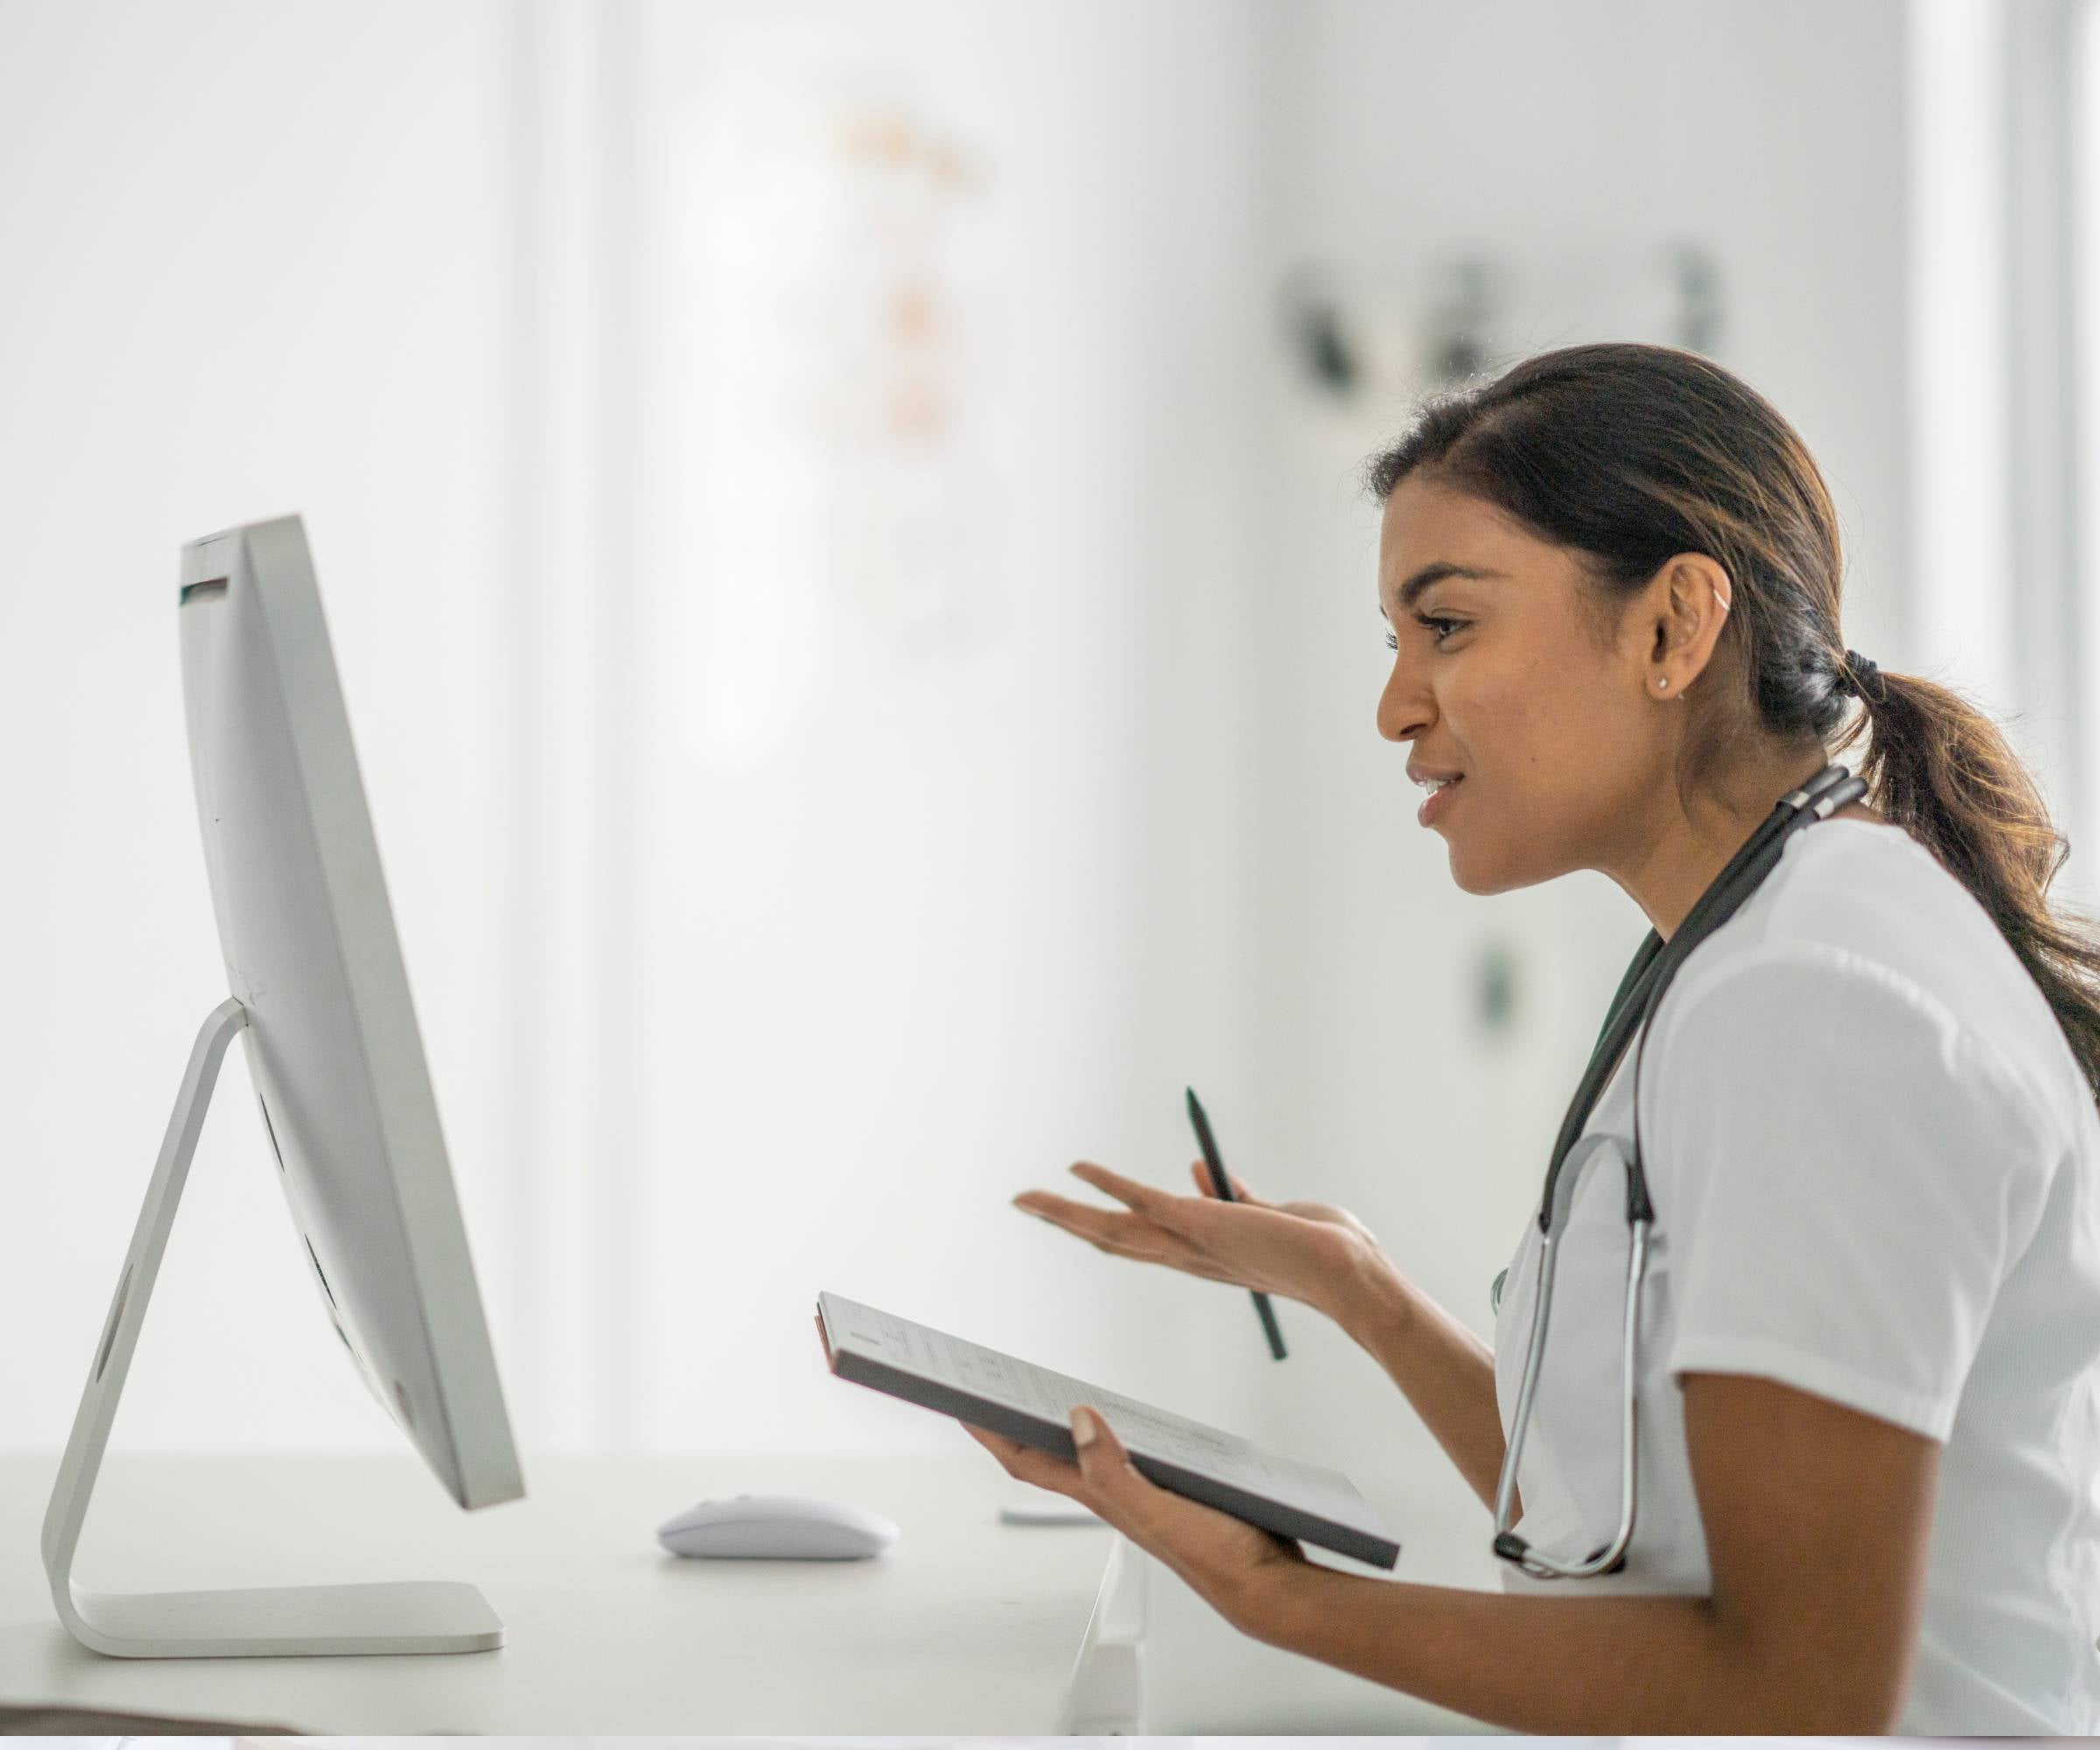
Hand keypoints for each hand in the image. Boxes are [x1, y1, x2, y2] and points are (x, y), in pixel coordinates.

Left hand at [963, 1405, 1306, 1634]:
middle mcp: (1113, 1495)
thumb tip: (1077, 1419)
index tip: (964, 1405)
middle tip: (994, 1391)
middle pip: (1050, 1457)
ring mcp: (1139, 1494)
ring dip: (1059, 1431)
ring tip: (1042, 1402)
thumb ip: (1112, 1468)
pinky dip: (1112, 1435)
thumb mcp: (1154, 1506)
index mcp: (1101, 1497)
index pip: (1030, 1462)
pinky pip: (1125, 1456)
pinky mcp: (1168, 1490)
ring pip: (1087, 1456)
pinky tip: (1124, 1423)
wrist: (1263, 1582)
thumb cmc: (1214, 1554)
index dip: (993, 1434)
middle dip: (1016, 1425)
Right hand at [1011, 1158, 1385, 1321]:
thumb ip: (1235, 1197)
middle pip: (1113, 1240)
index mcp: (1205, 1258)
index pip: (1144, 1243)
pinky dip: (1108, 1181)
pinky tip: (1078, 1168)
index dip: (1105, 1225)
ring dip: (1066, 1211)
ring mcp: (1193, 1243)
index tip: (1075, 1213)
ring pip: (1113, 1229)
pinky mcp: (1202, 1223)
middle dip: (1066, 1222)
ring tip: (1026, 1199)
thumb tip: (1204, 1170)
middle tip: (1026, 1204)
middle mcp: (1190, 1258)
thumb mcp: (1273, 1216)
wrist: (1353, 1277)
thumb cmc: (1328, 1252)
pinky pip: (1144, 1199)